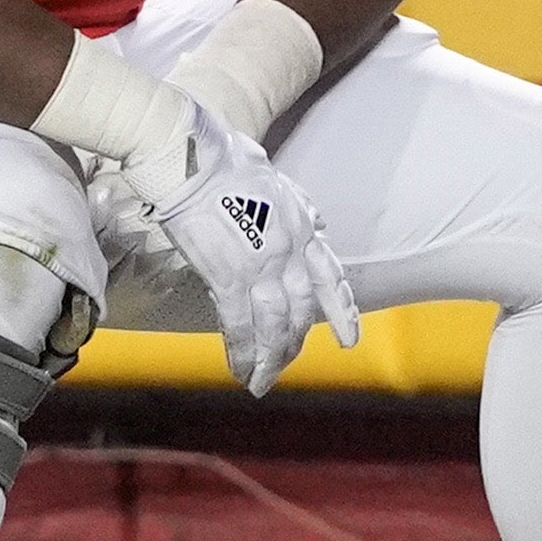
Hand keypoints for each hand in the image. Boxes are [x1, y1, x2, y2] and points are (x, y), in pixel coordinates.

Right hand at [113, 100, 360, 394]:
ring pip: (275, 325)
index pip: (330, 277)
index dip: (342, 310)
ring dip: (271, 358)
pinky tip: (240, 370)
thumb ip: (298, 205)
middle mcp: (289, 252)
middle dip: (295, 342)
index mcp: (302, 227)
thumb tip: (315, 220)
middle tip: (287, 365)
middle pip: (301, 309)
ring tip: (263, 381)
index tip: (350, 338)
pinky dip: (242, 352)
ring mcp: (261, 266)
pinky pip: (239, 325)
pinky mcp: (228, 276)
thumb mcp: (277, 180)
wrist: (191, 159)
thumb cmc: (224, 160)